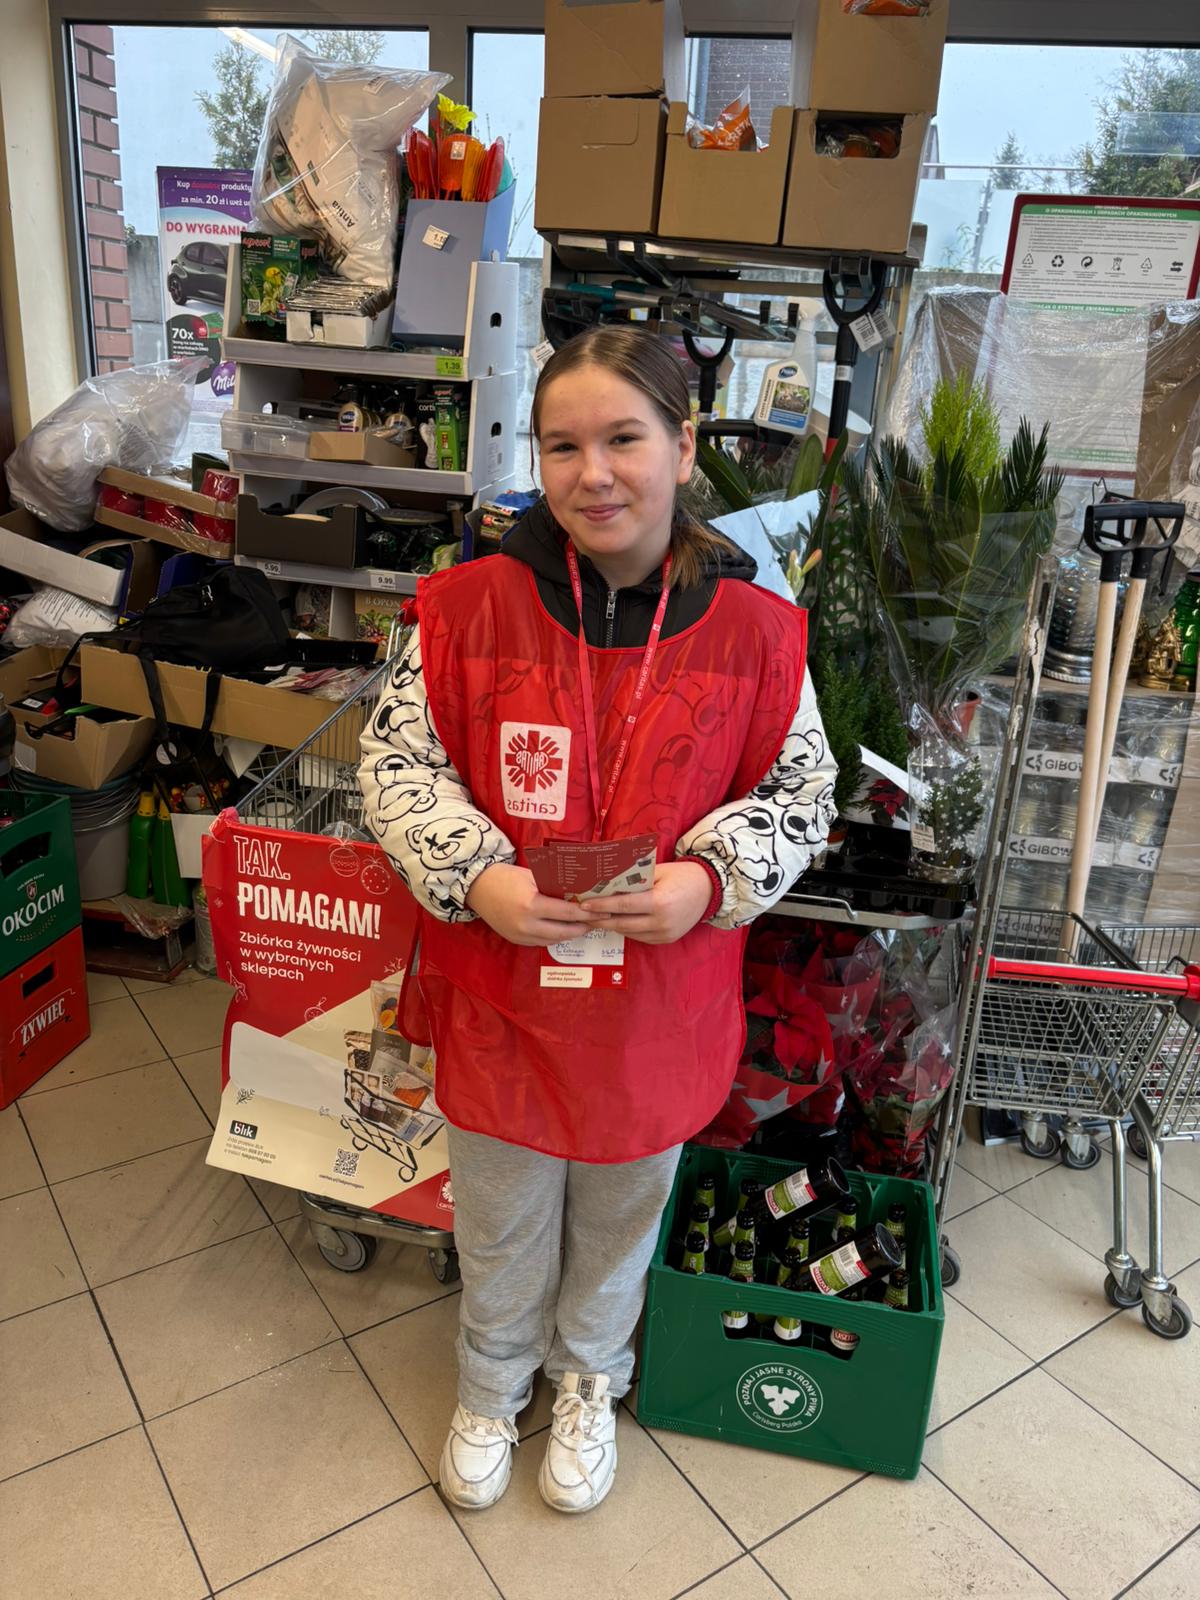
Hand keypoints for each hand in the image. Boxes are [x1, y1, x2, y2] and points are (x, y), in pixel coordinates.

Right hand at [465, 863, 593, 947]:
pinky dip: (555, 936)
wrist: (476, 887)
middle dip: (584, 927)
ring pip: (554, 940)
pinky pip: (541, 942)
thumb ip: (554, 886)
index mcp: (531, 905)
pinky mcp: (516, 940)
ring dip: (571, 934)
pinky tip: (565, 929)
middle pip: (564, 932)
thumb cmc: (505, 876)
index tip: (604, 912)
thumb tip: (578, 892)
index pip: (568, 913)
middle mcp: (526, 925)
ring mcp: (520, 936)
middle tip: (598, 921)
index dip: (588, 914)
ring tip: (584, 925)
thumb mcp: (532, 876)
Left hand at [581, 861, 713, 945]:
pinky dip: (626, 929)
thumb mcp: (657, 871)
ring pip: (628, 932)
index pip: (622, 905)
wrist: (709, 889)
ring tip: (595, 917)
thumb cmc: (681, 875)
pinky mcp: (666, 940)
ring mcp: (664, 934)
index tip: (583, 905)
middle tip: (582, 914)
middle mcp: (661, 922)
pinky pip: (639, 936)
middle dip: (599, 919)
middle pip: (621, 923)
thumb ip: (634, 879)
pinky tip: (616, 921)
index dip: (601, 906)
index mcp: (659, 902)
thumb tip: (606, 884)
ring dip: (611, 925)